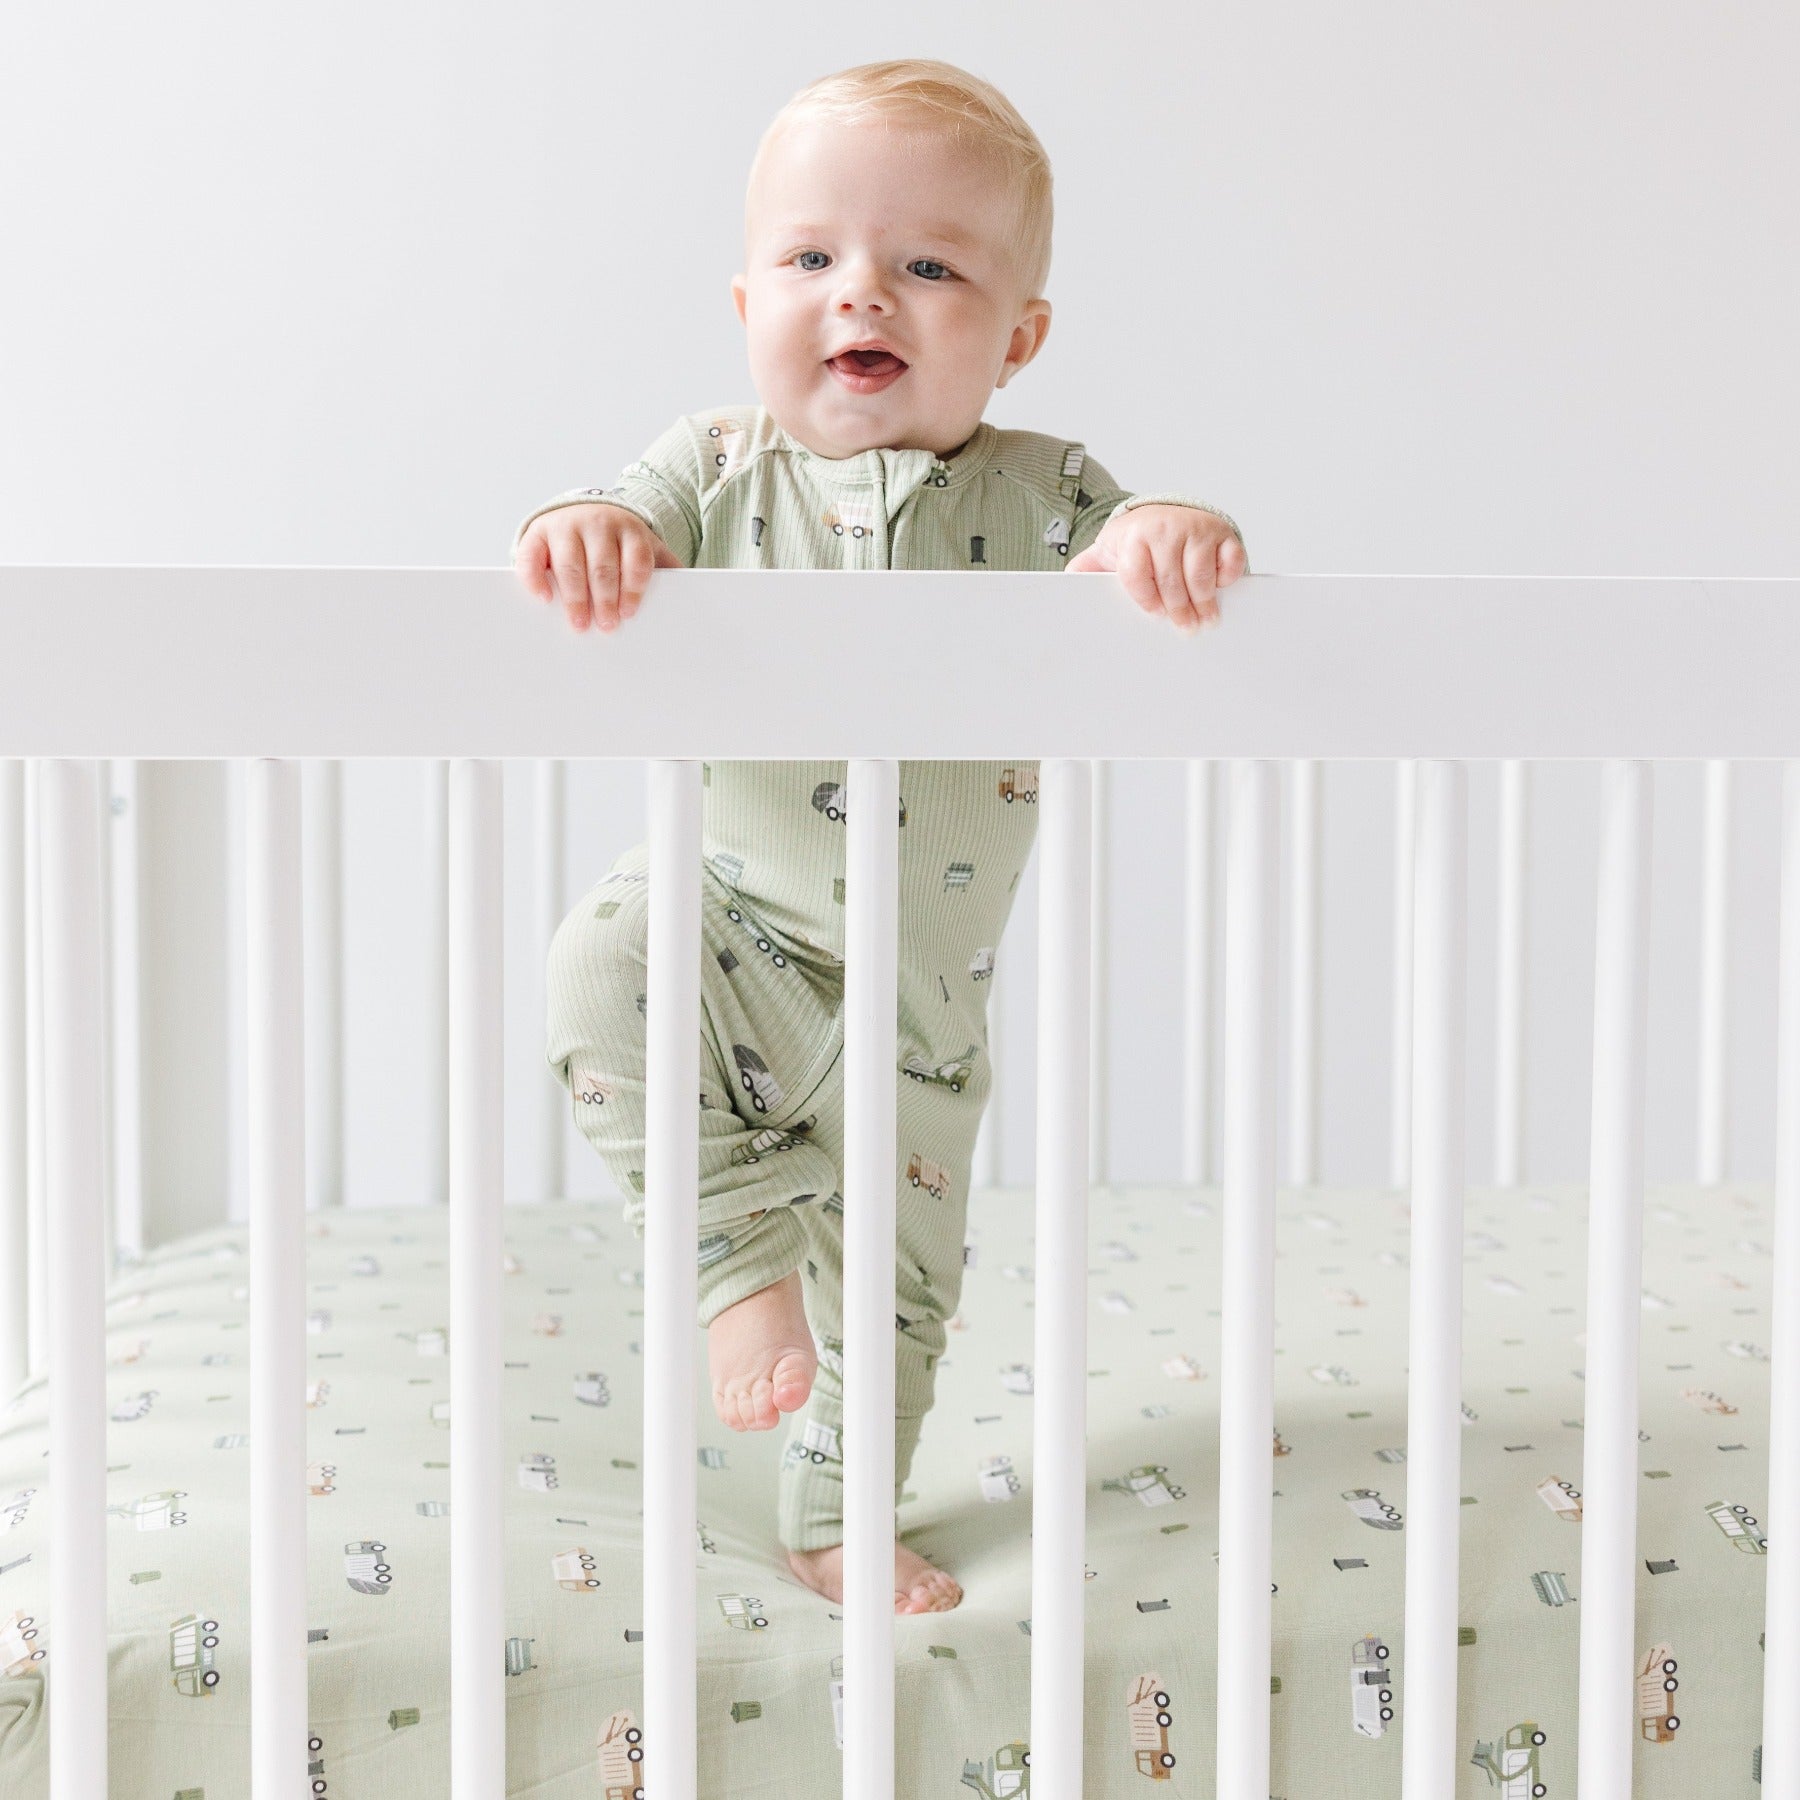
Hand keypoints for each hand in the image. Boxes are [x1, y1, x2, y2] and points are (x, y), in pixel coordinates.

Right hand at [512, 502, 682, 633]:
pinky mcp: (537, 531)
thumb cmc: (618, 542)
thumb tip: (695, 593)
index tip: (629, 614)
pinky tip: (544, 598)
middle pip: (603, 565)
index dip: (633, 588)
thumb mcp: (643, 547)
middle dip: (605, 599)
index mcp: (629, 531)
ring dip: (575, 596)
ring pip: (570, 563)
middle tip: (606, 627)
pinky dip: (534, 577)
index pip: (635, 559)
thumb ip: (664, 565)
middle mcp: (597, 523)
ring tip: (580, 623)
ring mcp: (565, 525)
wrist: (585, 510)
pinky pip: (532, 555)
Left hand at [1065, 505, 1246, 633]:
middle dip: (1179, 610)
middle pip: (1171, 580)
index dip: (1146, 600)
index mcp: (1133, 535)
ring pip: (1200, 574)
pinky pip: (1229, 561)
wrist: (1163, 514)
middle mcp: (1165, 527)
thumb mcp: (1107, 553)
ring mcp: (1196, 528)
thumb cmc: (1135, 544)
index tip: (1154, 616)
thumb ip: (1086, 569)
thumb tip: (1063, 586)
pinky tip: (1219, 589)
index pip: (1137, 574)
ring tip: (1206, 621)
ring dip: (1205, 603)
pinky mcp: (1223, 532)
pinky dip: (1227, 578)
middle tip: (1187, 631)